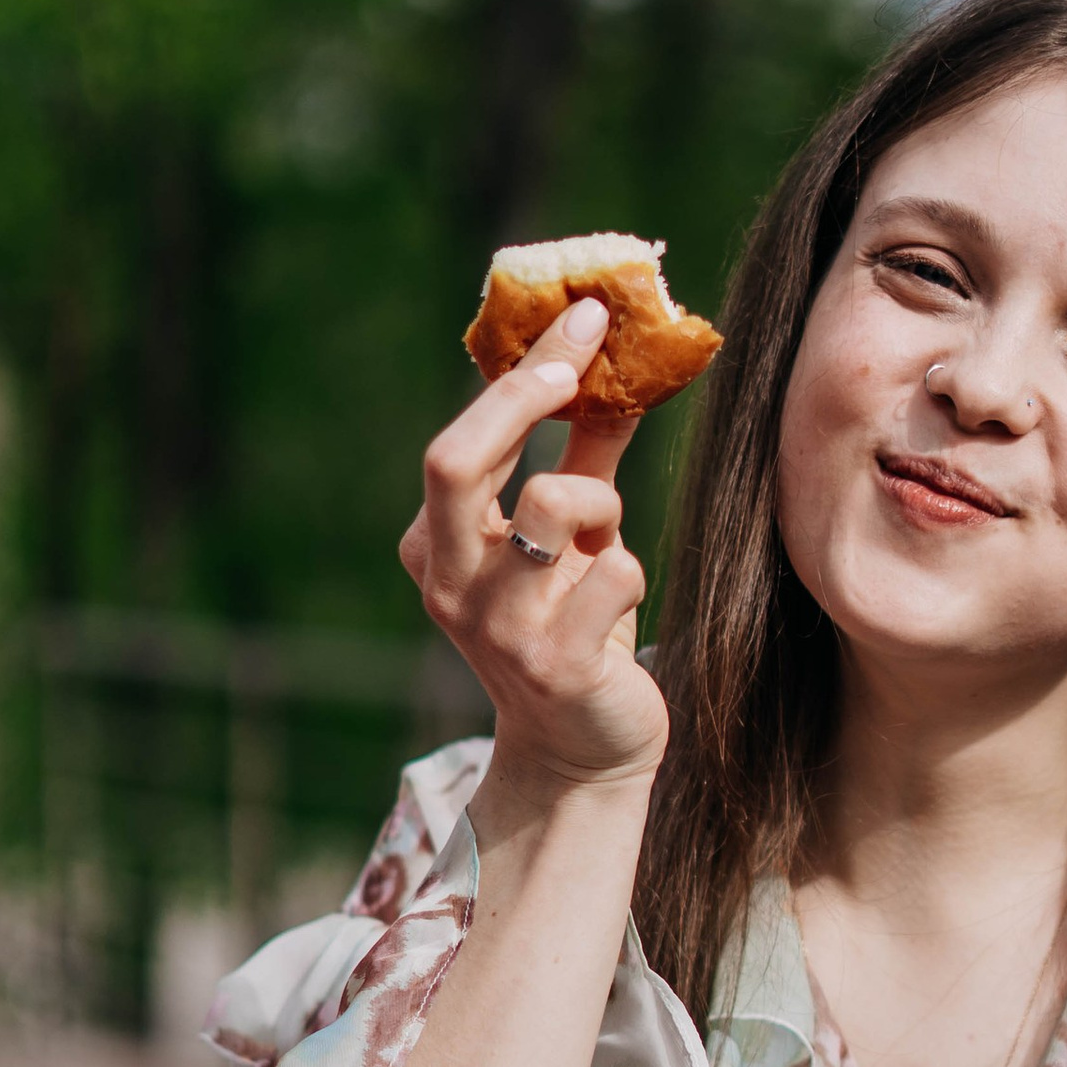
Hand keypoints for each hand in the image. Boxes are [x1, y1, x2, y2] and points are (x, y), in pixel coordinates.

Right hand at [399, 300, 667, 812]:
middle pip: (456, 458)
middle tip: (587, 359)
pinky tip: (618, 604)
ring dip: (602, 505)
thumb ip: (582, 454)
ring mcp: (495, 627)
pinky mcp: (555, 664)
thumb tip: (615, 362)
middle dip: (526, 395)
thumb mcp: (570, 537)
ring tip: (605, 545)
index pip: (460, 440)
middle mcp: (447, 583)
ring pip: (557, 504)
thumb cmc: (573, 627)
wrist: (581, 751)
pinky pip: (617, 570)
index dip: (523, 372)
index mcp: (435, 545)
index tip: (584, 316)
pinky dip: (631, 571)